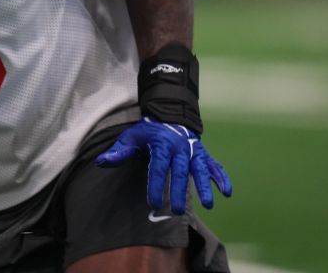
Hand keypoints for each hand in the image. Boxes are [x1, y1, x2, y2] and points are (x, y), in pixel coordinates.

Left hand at [95, 118, 231, 213]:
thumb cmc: (148, 132)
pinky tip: (227, 192)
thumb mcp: (131, 137)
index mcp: (161, 143)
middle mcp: (180, 147)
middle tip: (177, 212)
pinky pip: (214, 166)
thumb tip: (100, 162)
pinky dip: (221, 177)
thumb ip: (118, 152)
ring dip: (204, 186)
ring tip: (208, 205)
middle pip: (180, 171)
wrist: (171, 115)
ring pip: (200, 169)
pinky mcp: (203, 154)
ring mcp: (194, 151)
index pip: (158, 167)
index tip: (154, 202)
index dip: (156, 184)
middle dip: (179, 191)